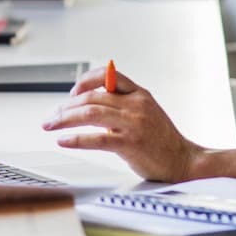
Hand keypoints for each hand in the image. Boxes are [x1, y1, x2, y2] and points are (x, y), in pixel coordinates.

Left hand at [43, 66, 202, 181]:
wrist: (184, 161)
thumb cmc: (161, 140)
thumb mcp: (145, 113)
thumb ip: (121, 105)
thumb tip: (88, 105)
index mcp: (139, 94)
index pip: (108, 75)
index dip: (85, 80)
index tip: (72, 93)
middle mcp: (136, 105)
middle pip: (92, 96)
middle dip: (66, 106)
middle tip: (52, 116)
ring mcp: (134, 123)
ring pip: (91, 113)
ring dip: (65, 118)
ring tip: (51, 125)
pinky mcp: (131, 143)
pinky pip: (97, 138)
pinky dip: (76, 138)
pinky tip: (63, 140)